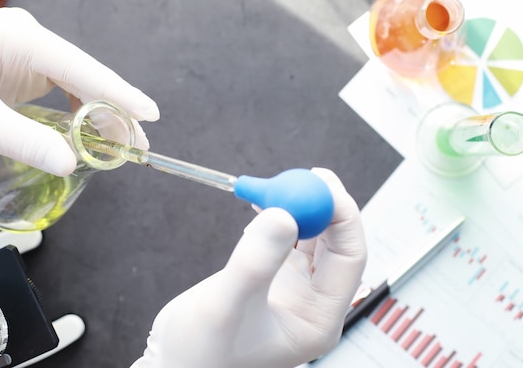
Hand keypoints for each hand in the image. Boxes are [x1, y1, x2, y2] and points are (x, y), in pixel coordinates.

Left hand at [0, 7, 158, 175]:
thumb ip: (25, 142)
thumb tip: (72, 164)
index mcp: (19, 37)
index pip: (81, 66)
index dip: (117, 93)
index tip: (149, 112)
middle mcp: (29, 41)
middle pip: (86, 77)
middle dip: (113, 111)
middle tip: (139, 144)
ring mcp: (28, 56)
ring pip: (79, 86)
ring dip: (100, 116)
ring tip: (123, 146)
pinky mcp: (24, 73)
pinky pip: (63, 94)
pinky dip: (80, 116)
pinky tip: (93, 136)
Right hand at [130, 168, 366, 367]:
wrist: (174, 359)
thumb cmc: (200, 351)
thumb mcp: (226, 305)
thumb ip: (255, 263)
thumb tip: (283, 213)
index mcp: (318, 318)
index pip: (349, 258)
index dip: (341, 216)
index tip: (321, 184)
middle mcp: (313, 302)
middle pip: (335, 242)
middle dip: (323, 204)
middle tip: (306, 173)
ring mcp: (295, 288)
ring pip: (312, 235)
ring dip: (298, 206)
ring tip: (277, 183)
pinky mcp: (275, 276)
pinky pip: (288, 237)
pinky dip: (278, 214)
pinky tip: (264, 200)